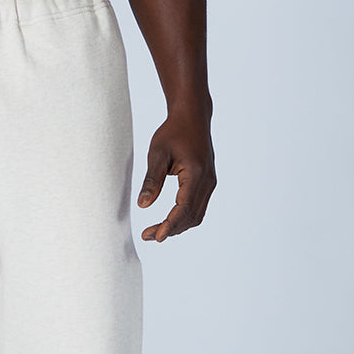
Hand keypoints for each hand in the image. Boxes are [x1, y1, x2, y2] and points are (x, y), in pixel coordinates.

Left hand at [137, 111, 215, 241]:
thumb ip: (151, 179)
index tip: (155, 237)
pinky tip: (167, 221)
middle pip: (191, 217)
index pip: (184, 208)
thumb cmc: (173, 131)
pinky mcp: (207, 183)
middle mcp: (207, 181)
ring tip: (154, 232)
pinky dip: (183, 218)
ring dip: (177, 227)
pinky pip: (197, 208)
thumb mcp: (157, 153)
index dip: (170, 225)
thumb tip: (143, 205)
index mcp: (196, 174)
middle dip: (170, 230)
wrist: (192, 116)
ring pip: (196, 216)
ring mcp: (210, 183)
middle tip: (147, 236)